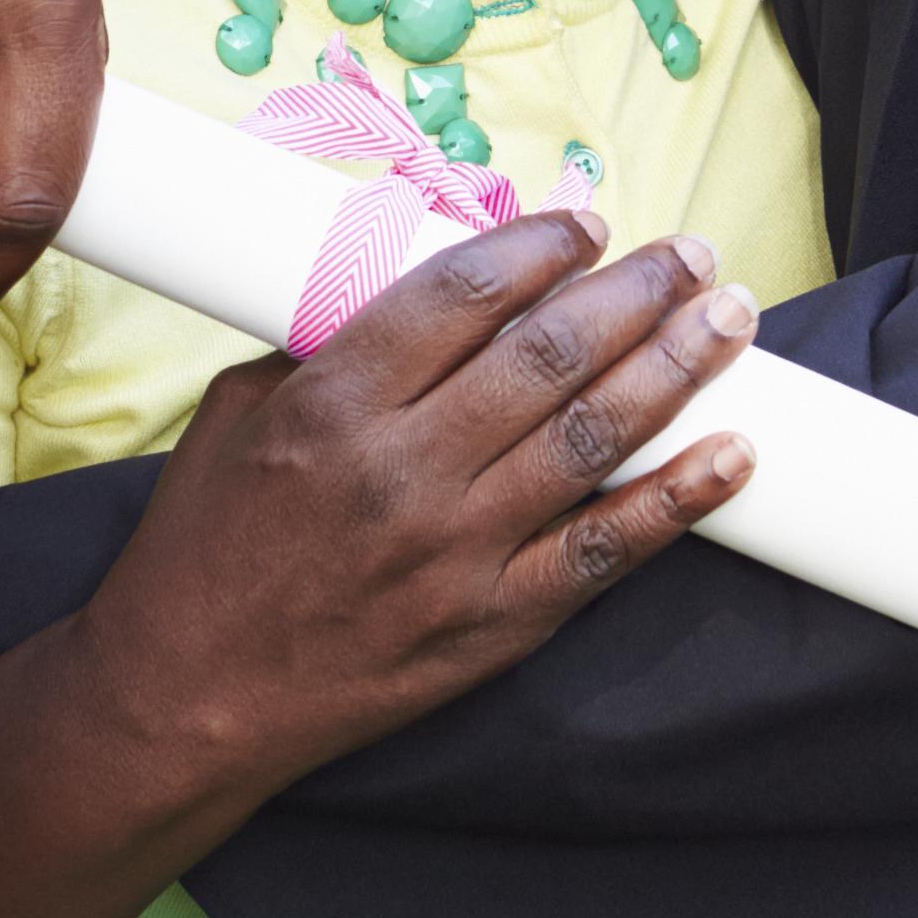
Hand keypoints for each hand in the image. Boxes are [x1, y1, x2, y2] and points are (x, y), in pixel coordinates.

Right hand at [0, 211, 758, 917]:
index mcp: (332, 404)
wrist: (183, 699)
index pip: (462, 295)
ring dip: (675, 369)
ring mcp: (456, 553)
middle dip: (634, 291)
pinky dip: (678, 499)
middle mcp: (402, 471)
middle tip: (688, 253)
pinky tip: (734, 454)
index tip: (587, 218)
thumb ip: (328, 341)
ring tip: (729, 317)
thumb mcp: (236, 413)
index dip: (538, 245)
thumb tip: (433, 280)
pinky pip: (605, 551)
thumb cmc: (202, 549)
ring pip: (593, 439)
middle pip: (548, 355)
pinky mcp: (494, 624)